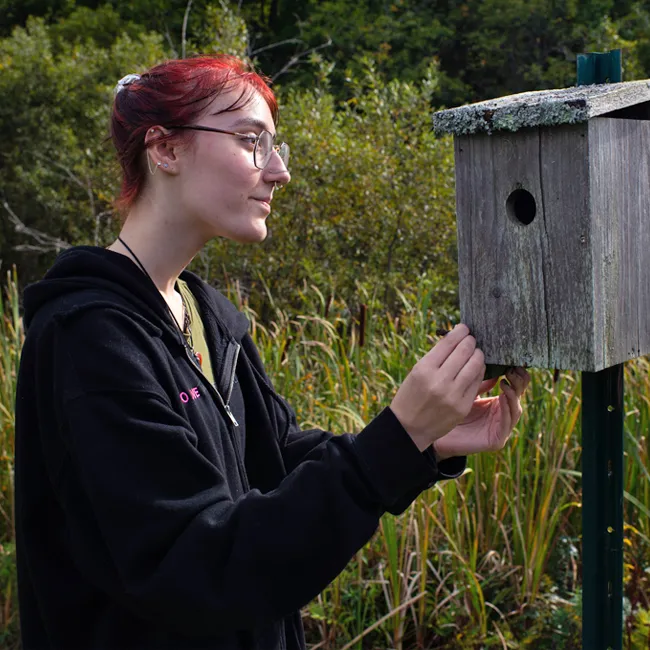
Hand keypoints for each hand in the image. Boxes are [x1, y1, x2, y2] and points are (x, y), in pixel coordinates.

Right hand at [390, 324, 484, 451]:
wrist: (408, 428)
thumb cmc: (411, 395)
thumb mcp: (416, 372)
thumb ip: (436, 357)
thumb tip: (456, 338)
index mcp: (424, 369)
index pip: (449, 342)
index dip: (460, 332)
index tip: (464, 328)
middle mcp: (439, 381)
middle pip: (465, 351)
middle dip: (471, 342)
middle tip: (471, 340)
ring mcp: (453, 395)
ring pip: (475, 365)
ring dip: (478, 355)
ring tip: (476, 353)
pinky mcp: (463, 406)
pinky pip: (477, 382)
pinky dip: (478, 372)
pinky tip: (476, 368)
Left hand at [432, 367, 530, 459]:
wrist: (441, 436)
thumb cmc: (454, 413)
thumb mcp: (468, 394)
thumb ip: (480, 383)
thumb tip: (489, 363)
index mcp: (498, 404)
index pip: (514, 388)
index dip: (517, 376)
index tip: (513, 363)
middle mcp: (502, 415)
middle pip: (518, 397)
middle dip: (518, 383)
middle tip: (512, 371)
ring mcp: (501, 429)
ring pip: (516, 410)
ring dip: (513, 395)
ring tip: (507, 383)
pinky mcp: (496, 440)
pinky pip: (506, 424)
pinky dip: (506, 409)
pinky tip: (503, 397)